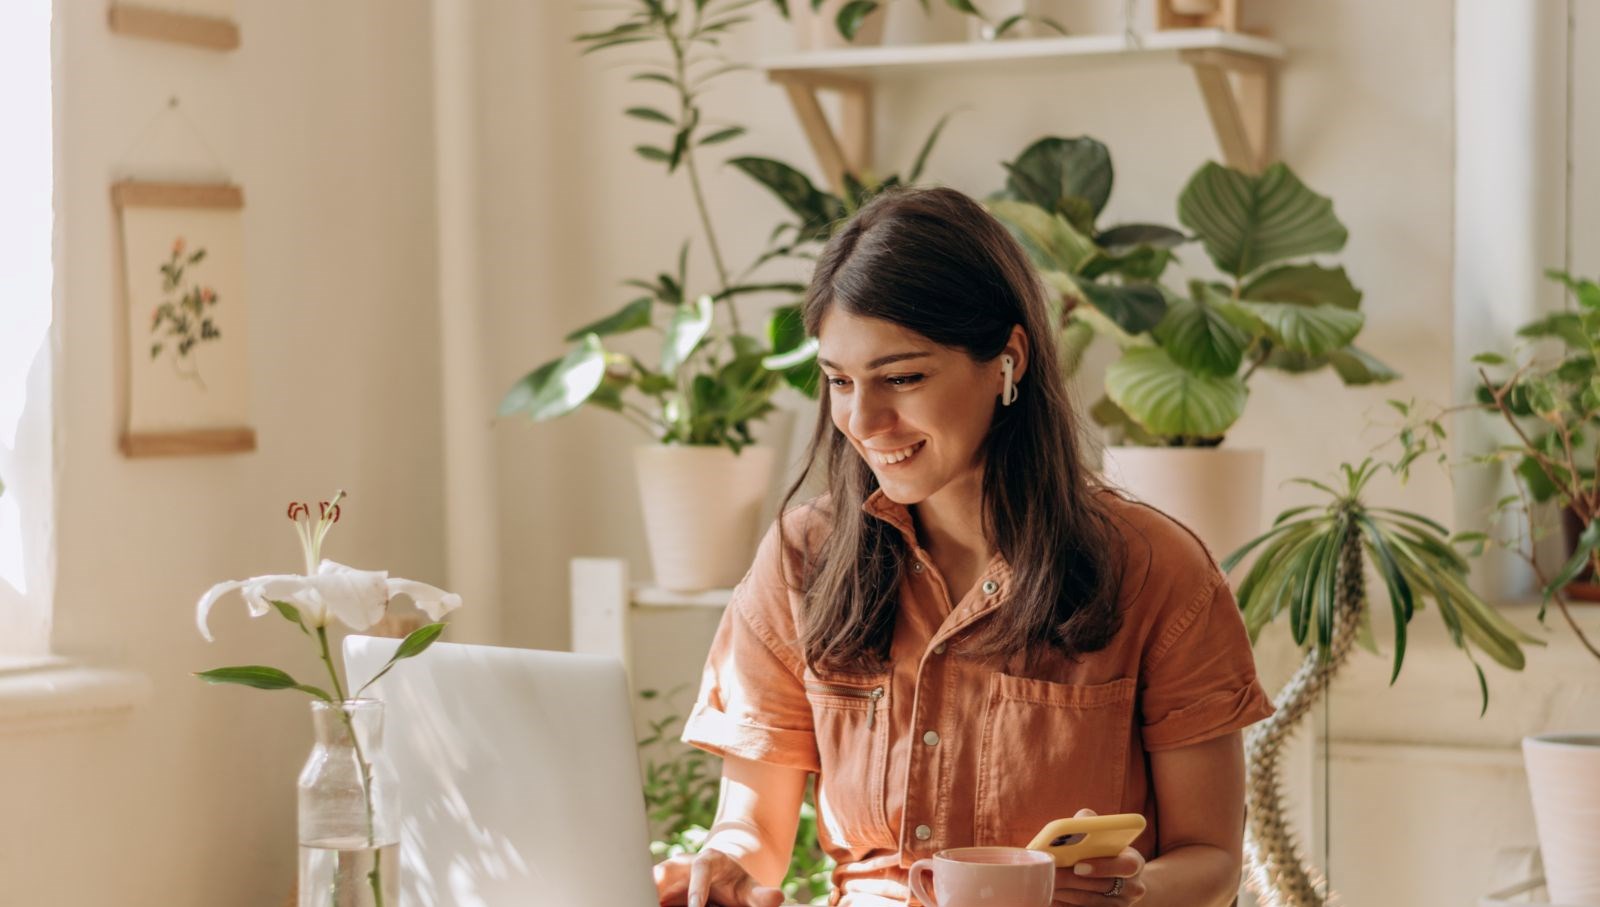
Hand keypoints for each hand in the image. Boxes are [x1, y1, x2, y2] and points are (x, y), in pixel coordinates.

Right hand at [653, 848, 785, 906]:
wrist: (723, 880)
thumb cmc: (737, 886)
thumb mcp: (750, 889)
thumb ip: (761, 895)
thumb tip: (777, 897)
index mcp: (708, 860)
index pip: (701, 868)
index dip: (698, 887)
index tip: (697, 906)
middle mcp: (683, 866)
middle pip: (664, 870)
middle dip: (656, 885)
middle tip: (651, 900)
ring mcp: (668, 878)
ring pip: (651, 883)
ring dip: (647, 893)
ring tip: (645, 902)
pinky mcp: (660, 890)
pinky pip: (649, 894)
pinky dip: (648, 899)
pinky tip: (644, 903)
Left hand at [1050, 809, 1146, 905]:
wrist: (1118, 879)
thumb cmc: (1103, 851)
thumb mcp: (1103, 835)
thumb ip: (1091, 822)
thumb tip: (1078, 820)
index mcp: (1133, 863)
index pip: (1126, 866)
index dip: (1103, 867)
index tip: (1078, 866)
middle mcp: (1132, 887)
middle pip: (1100, 886)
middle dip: (1070, 879)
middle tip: (1048, 873)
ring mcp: (1120, 905)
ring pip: (1089, 902)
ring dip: (1064, 892)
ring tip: (1044, 882)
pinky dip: (1064, 904)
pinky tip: (1049, 895)